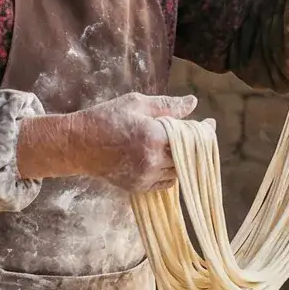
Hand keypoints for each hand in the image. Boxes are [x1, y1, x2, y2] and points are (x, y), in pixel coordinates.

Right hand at [16, 92, 197, 191]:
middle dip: (194, 145)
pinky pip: (165, 184)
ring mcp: (144, 176)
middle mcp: (151, 160)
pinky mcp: (138, 187)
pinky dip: (170, 173)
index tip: (209, 124)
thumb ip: (167, 105)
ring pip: (178, 172)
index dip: (203, 131)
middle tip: (196, 134)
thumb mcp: (136, 104)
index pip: (190, 137)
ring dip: (182, 160)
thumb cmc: (106, 118)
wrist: (78, 145)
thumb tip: (193, 102)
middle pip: (187, 157)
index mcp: (152, 136)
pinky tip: (165, 159)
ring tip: (177, 146)